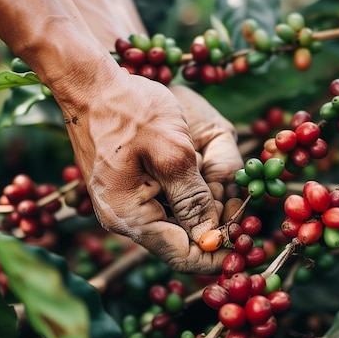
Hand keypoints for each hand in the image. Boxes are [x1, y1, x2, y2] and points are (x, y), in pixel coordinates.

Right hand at [59, 70, 235, 272]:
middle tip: (242, 204)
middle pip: (178, 239)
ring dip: (201, 206)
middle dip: (212, 225)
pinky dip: (185, 192)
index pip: (181, 255)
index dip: (217, 253)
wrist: (90, 83)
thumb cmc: (130, 109)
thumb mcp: (173, 152)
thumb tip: (211, 237)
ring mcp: (120, 201)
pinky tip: (199, 171)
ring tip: (224, 183)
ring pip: (172, 219)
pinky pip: (160, 201)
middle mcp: (121, 216)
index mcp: (129, 215)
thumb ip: (193, 198)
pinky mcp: (124, 185)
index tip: (248, 243)